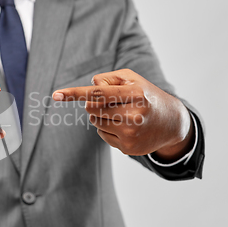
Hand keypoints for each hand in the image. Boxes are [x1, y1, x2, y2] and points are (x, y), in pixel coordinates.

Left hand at [52, 69, 193, 159]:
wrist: (171, 122)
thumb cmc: (146, 94)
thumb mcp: (133, 79)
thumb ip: (109, 78)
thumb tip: (89, 87)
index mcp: (135, 94)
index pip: (98, 92)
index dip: (75, 93)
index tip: (56, 95)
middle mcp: (134, 115)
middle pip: (92, 108)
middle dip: (93, 103)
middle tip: (110, 101)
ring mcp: (131, 134)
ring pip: (95, 122)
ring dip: (100, 116)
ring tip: (120, 113)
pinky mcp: (128, 148)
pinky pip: (102, 135)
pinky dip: (107, 128)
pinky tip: (124, 126)